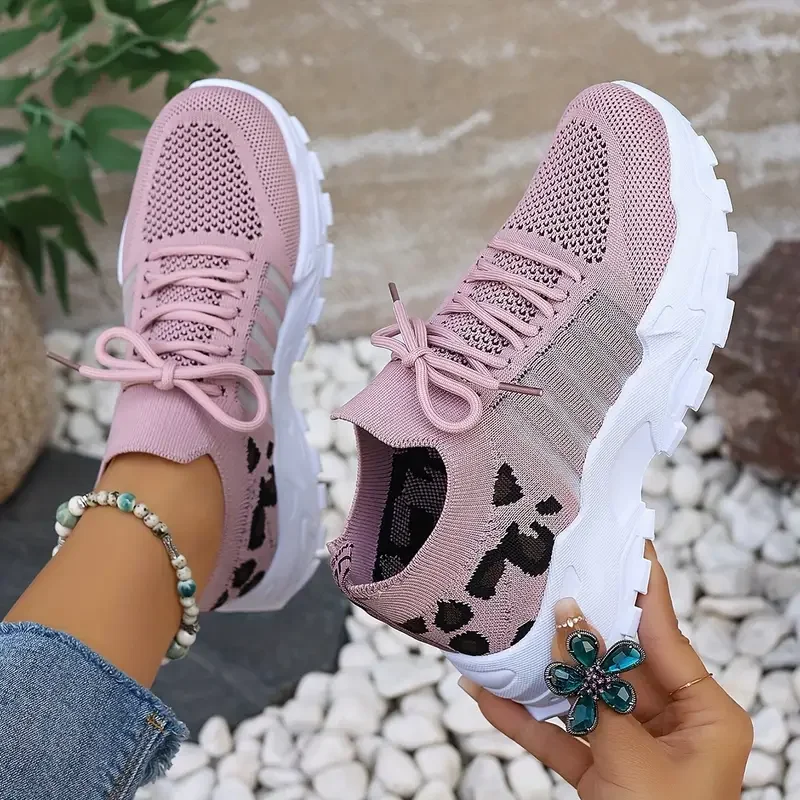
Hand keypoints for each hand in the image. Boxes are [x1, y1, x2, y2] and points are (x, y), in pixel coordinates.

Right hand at [459, 542, 752, 799]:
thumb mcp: (632, 757)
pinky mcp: (598, 772)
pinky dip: (524, 718)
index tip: (623, 544)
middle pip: (613, 659)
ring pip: (579, 694)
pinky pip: (558, 734)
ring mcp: (631, 747)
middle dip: (573, 626)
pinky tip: (485, 692)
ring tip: (503, 631)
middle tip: (545, 580)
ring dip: (537, 672)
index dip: (640, 588)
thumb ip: (596, 688)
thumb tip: (567, 619)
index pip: (664, 634)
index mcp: (706, 714)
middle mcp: (671, 723)